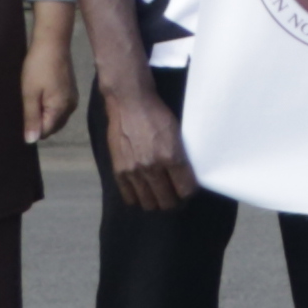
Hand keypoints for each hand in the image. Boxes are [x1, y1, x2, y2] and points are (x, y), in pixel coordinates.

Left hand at [19, 28, 75, 144]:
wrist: (53, 44)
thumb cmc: (38, 68)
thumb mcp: (30, 94)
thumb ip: (31, 119)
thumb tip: (31, 141)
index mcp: (61, 109)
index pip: (45, 132)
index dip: (32, 127)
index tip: (23, 112)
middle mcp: (71, 107)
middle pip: (52, 126)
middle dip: (39, 122)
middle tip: (27, 104)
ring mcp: (73, 99)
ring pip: (56, 117)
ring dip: (44, 114)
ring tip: (33, 98)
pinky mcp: (71, 91)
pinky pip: (60, 108)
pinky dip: (50, 107)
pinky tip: (40, 94)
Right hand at [92, 68, 196, 213]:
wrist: (130, 104)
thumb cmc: (157, 115)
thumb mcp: (177, 134)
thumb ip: (180, 157)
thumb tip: (186, 177)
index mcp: (172, 157)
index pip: (185, 190)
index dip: (188, 194)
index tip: (188, 192)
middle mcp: (153, 167)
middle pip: (167, 201)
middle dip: (174, 202)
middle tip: (174, 197)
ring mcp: (134, 171)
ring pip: (148, 202)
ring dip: (156, 203)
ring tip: (159, 197)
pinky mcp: (118, 170)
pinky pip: (129, 196)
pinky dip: (137, 198)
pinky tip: (142, 194)